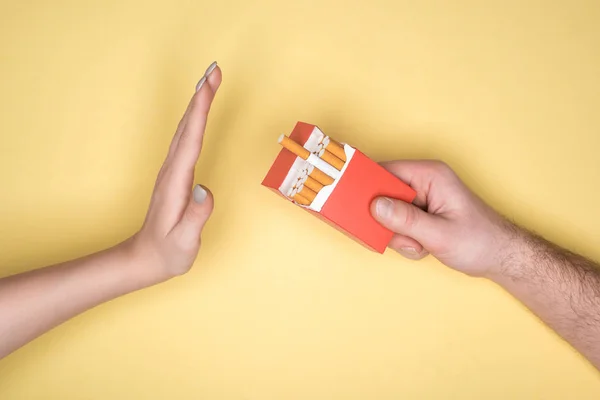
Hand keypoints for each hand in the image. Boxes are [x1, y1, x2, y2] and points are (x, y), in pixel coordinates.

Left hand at [131, 62, 221, 280]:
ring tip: (209, 82)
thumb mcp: (184, 240)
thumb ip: (196, 215)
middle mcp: (172, 171)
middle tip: (214, 70)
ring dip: (197, 103)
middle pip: (187, 126)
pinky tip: (198, 115)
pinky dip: (194, 120)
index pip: (191, 138)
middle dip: (201, 95)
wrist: (144, 259)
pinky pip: (186, 139)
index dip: (201, 109)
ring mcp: (172, 171)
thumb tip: (206, 188)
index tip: (210, 84)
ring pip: (185, 129)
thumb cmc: (167, 252)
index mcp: (176, 181)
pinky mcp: (175, 174)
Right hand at [371, 160, 513, 276]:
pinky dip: (405, 239)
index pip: (386, 171)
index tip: (354, 205)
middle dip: (388, 221)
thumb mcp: (439, 234)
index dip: (368, 187)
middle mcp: (424, 181)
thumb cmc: (480, 242)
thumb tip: (375, 206)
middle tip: (404, 237)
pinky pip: (398, 223)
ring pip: (388, 213)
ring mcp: (422, 197)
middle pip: (383, 194)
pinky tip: (423, 247)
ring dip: (398, 234)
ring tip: (420, 245)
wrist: (502, 257)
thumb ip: (405, 220)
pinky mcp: (421, 213)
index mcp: (430, 175)